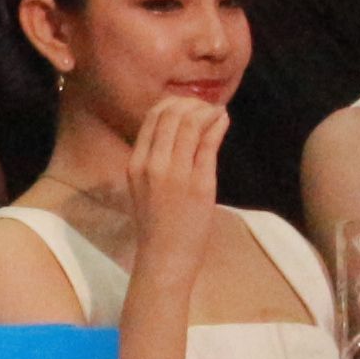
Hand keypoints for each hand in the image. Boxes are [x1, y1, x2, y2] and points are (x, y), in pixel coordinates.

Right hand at [127, 91, 228, 277]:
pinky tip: (223, 120)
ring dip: (207, 111)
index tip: (189, 105)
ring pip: (190, 123)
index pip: (152, 117)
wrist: (165, 255)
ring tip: (216, 113)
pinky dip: (218, 125)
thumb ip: (153, 157)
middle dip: (192, 103)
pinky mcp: (199, 183)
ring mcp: (176, 173)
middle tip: (206, 107)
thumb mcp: (143, 186)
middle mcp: (152, 164)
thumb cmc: (156, 223)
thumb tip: (175, 127)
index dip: (174, 104)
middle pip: (171, 115)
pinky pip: (209, 143)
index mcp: (135, 163)